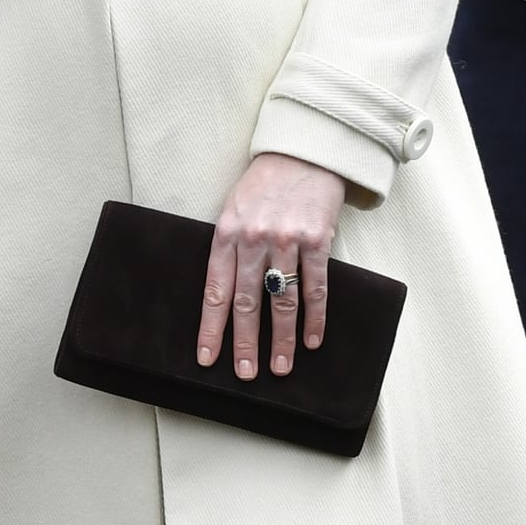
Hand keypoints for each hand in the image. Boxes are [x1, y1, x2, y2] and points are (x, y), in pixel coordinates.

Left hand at [198, 154, 346, 380]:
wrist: (304, 150)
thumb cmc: (265, 184)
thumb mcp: (233, 209)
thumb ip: (228, 248)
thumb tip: (223, 296)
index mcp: (226, 233)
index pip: (214, 290)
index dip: (211, 328)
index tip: (207, 358)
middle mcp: (253, 239)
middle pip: (247, 303)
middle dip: (245, 343)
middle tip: (245, 374)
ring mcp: (286, 240)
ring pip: (282, 301)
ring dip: (283, 339)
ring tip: (282, 367)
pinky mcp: (317, 239)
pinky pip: (315, 287)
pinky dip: (315, 317)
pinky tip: (314, 340)